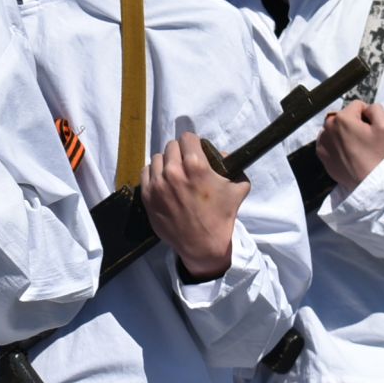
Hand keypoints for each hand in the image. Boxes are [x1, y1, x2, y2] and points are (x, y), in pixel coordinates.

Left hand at [142, 132, 248, 278]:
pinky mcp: (147, 196)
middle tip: (186, 164)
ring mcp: (157, 184)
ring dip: (166, 163)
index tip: (196, 151)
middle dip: (180, 152)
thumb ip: (232, 166)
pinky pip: (146, 172)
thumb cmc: (222, 216)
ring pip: (157, 158)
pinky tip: (163, 182)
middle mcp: (173, 171)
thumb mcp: (237, 188)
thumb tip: (220, 154)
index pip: (188, 138)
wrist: (203, 245)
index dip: (194, 144)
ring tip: (174, 174)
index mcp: (196, 166)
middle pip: (172, 146)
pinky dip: (154, 174)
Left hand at [315, 101, 383, 188]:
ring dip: (343, 132)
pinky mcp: (320, 153)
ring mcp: (322, 140)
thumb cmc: (378, 154)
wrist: (369, 181)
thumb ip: (375, 109)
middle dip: (353, 123)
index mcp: (343, 117)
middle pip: (344, 116)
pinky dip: (336, 143)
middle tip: (363, 138)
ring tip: (354, 147)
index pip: (357, 105)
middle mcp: (328, 126)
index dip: (367, 115)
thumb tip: (366, 108)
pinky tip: (346, 153)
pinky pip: (328, 141)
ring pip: (335, 128)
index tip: (371, 129)